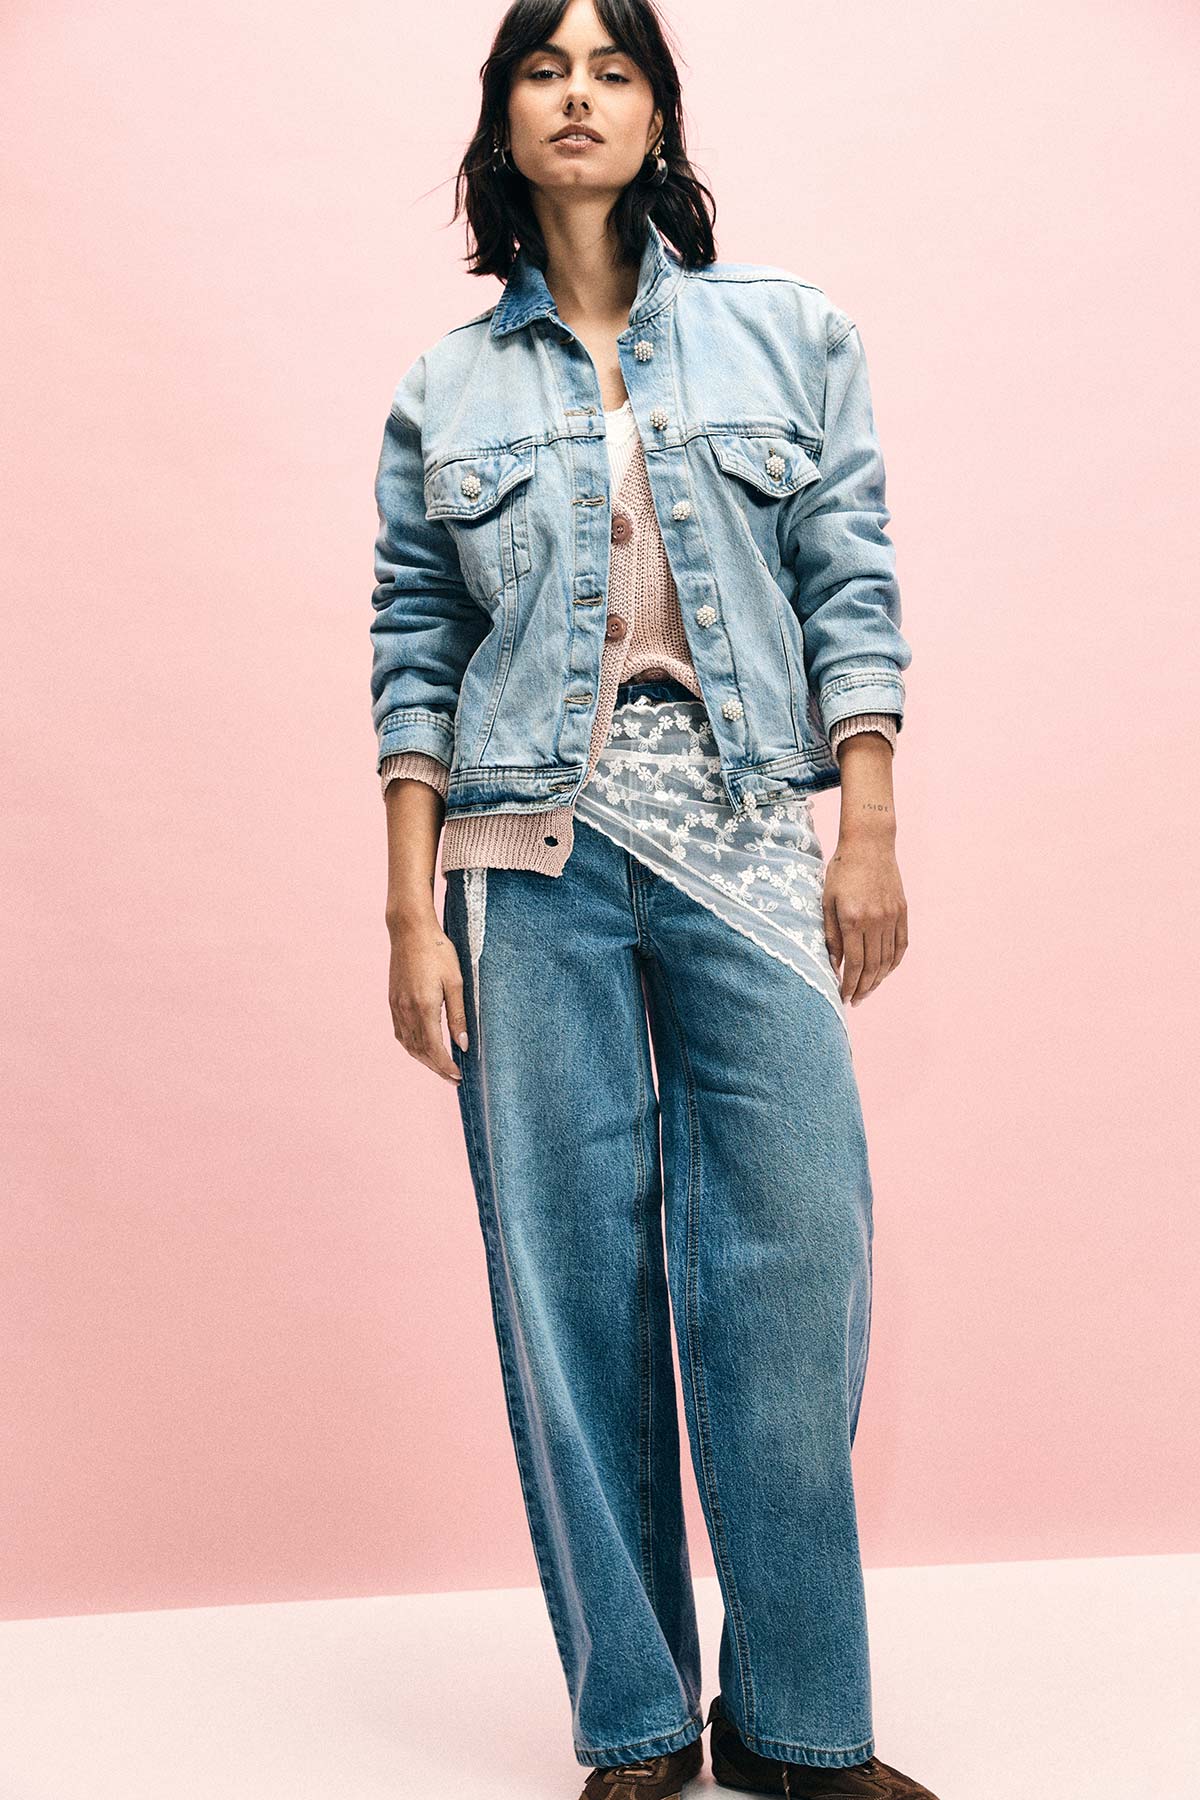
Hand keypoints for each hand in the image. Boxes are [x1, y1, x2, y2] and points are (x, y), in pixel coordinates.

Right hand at [387, 908, 469, 1081]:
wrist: (410, 931)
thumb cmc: (437, 951)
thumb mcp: (456, 981)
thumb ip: (458, 1015)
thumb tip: (463, 1044)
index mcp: (424, 1007)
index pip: (434, 1049)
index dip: (445, 1067)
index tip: (458, 1077)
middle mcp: (406, 1010)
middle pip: (420, 1051)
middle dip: (436, 1068)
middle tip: (453, 1078)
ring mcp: (397, 1006)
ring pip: (408, 1045)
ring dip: (424, 1060)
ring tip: (440, 1067)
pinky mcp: (393, 1001)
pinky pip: (400, 1033)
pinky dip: (412, 1047)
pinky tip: (422, 1049)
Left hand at [823, 831, 907, 1006]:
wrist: (869, 844)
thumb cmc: (842, 871)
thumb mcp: (827, 901)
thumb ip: (831, 935)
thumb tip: (834, 966)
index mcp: (853, 919)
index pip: (854, 964)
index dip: (849, 985)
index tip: (843, 997)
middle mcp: (876, 921)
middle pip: (873, 966)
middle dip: (863, 988)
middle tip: (854, 1001)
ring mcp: (892, 916)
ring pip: (888, 959)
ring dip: (878, 980)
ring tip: (866, 991)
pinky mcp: (902, 911)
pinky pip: (901, 945)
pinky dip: (893, 963)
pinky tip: (884, 973)